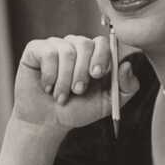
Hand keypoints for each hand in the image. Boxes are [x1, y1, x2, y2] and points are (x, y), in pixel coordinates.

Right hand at [14, 35, 138, 130]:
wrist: (48, 121)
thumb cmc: (79, 110)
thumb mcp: (108, 103)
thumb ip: (127, 87)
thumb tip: (127, 65)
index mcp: (96, 55)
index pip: (106, 43)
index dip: (103, 56)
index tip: (97, 75)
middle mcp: (77, 46)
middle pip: (86, 44)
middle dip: (82, 72)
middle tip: (77, 91)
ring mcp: (57, 45)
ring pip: (66, 51)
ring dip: (65, 80)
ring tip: (61, 96)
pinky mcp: (37, 49)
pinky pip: (48, 53)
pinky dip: (49, 75)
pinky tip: (48, 87)